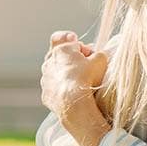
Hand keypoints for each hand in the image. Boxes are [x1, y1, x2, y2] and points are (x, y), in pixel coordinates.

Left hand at [41, 31, 110, 145]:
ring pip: (57, 73)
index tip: (88, 54)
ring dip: (67, 76)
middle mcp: (49, 63)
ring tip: (81, 84)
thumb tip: (98, 56)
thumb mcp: (101, 60)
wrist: (73, 102)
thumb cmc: (87, 78)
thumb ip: (99, 54)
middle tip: (86, 68)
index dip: (81, 46)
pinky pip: (55, 89)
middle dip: (74, 60)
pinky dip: (62, 90)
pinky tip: (73, 96)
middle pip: (62, 57)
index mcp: (61, 50)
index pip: (71, 42)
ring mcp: (45, 79)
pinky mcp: (45, 94)